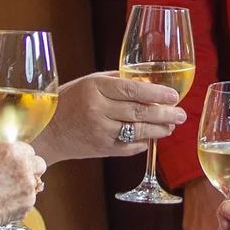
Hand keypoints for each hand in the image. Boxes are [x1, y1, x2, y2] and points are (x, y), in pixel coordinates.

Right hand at [0, 141, 44, 229]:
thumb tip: (2, 163)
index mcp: (9, 151)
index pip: (28, 149)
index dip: (21, 157)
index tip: (16, 164)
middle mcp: (23, 165)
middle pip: (39, 163)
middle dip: (32, 169)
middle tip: (19, 177)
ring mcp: (28, 184)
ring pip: (35, 183)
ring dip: (26, 186)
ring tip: (8, 194)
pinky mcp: (30, 201)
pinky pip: (29, 198)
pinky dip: (21, 201)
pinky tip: (7, 204)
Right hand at [34, 72, 185, 164]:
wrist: (48, 131)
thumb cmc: (68, 101)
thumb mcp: (88, 82)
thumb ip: (115, 80)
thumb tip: (146, 80)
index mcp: (95, 88)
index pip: (132, 90)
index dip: (156, 93)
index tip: (173, 95)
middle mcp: (98, 110)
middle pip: (139, 112)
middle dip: (165, 113)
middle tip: (181, 113)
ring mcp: (100, 131)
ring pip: (138, 131)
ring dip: (159, 129)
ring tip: (172, 125)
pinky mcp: (102, 149)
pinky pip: (130, 146)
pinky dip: (144, 142)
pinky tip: (153, 137)